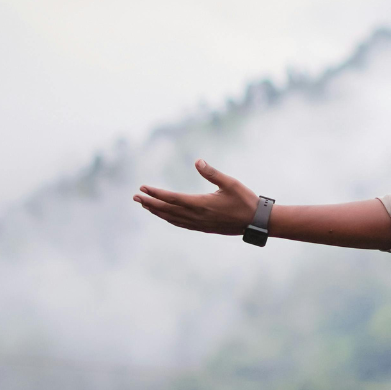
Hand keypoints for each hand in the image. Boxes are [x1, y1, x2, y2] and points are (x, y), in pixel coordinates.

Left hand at [133, 160, 259, 234]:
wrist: (255, 222)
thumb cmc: (245, 200)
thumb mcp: (231, 183)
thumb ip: (212, 172)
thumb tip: (197, 161)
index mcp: (200, 204)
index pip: (171, 198)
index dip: (156, 193)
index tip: (143, 188)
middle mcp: (196, 216)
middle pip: (166, 209)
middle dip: (149, 202)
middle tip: (135, 196)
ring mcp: (198, 224)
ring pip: (171, 218)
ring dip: (156, 211)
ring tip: (145, 205)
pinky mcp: (202, 228)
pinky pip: (179, 224)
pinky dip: (168, 219)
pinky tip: (164, 216)